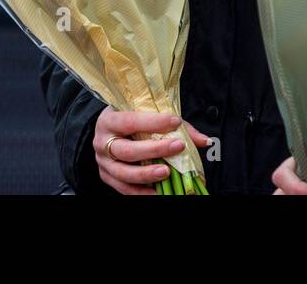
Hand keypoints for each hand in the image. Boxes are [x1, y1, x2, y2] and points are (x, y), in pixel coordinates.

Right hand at [93, 108, 209, 194]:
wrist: (108, 131)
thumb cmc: (131, 120)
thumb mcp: (147, 114)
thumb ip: (175, 125)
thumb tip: (204, 140)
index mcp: (110, 120)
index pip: (131, 121)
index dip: (153, 122)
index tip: (175, 122)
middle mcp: (102, 142)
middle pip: (126, 150)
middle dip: (154, 149)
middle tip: (177, 147)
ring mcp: (103, 162)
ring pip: (123, 172)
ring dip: (147, 174)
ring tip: (167, 172)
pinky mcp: (107, 177)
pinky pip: (124, 188)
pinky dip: (142, 192)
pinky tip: (158, 191)